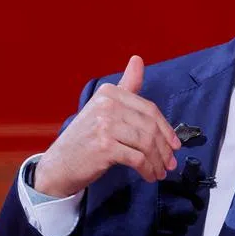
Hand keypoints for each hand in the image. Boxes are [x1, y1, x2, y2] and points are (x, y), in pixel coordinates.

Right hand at [34, 55, 180, 196]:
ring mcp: (105, 125)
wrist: (59, 164)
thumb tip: (138, 59)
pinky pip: (137, 159)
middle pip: (150, 127)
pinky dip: (148, 169)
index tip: (174, 145)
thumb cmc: (86, 138)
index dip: (166, 129)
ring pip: (146, 143)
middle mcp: (107, 105)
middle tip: (170, 163)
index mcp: (109, 92)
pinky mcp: (104, 147)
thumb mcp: (104, 108)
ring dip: (158, 161)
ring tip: (160, 172)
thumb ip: (125, 86)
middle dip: (164, 149)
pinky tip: (149, 175)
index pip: (149, 109)